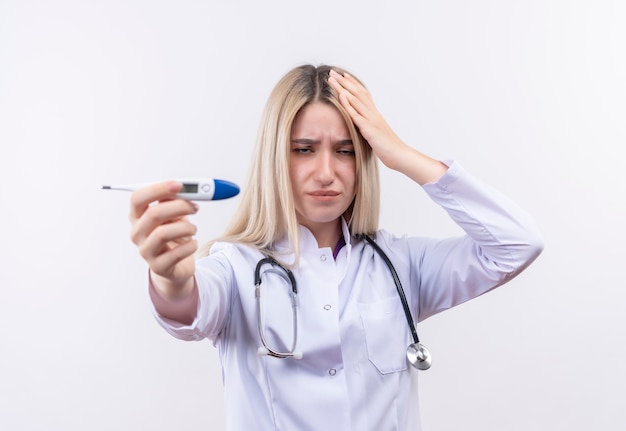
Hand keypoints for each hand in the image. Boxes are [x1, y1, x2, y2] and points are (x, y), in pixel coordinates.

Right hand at [129, 181, 198, 296]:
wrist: (177, 263)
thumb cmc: (175, 233)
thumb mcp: (175, 214)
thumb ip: (177, 200)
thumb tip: (187, 188)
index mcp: (137, 215)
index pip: (138, 198)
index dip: (158, 189)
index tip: (179, 185)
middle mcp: (137, 232)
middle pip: (153, 214)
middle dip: (179, 207)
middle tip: (195, 207)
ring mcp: (145, 251)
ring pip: (163, 233)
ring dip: (186, 228)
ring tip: (194, 229)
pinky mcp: (157, 266)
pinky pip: (176, 253)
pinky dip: (190, 245)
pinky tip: (193, 244)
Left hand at [328, 69, 447, 183]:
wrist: (399, 156)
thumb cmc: (388, 148)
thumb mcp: (376, 135)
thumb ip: (368, 127)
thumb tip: (362, 126)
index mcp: (374, 114)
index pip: (363, 94)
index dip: (353, 83)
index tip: (343, 75)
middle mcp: (373, 113)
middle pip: (357, 92)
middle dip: (344, 81)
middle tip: (332, 71)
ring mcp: (372, 120)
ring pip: (355, 100)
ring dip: (343, 88)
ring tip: (332, 79)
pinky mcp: (369, 129)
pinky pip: (357, 114)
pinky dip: (348, 104)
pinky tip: (341, 96)